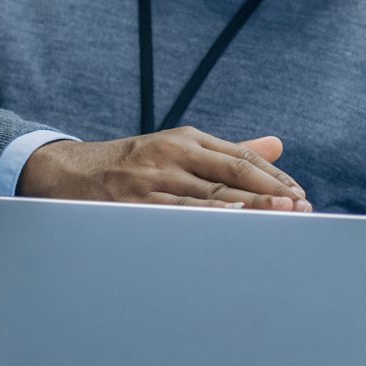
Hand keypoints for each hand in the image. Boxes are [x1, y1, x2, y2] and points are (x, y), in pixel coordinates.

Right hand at [19, 128, 312, 211]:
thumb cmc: (131, 166)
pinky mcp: (133, 204)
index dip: (274, 177)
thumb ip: (228, 151)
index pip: (241, 158)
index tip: (300, 196)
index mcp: (186, 140)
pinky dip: (203, 220)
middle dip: (269, 193)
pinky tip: (227, 225)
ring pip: (207, 196)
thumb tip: (277, 146)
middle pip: (231, 175)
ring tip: (278, 219)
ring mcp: (151, 180)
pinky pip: (174, 215)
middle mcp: (172, 155)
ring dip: (246, 209)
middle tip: (301, 210)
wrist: (64, 174)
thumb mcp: (177, 149)